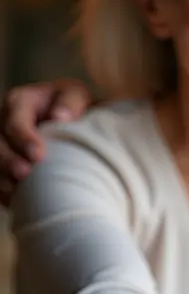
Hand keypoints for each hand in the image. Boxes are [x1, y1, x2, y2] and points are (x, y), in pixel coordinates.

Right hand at [0, 79, 90, 205]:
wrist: (72, 115)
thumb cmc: (73, 104)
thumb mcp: (75, 94)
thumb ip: (70, 102)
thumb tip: (59, 117)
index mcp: (21, 102)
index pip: (16, 121)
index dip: (24, 138)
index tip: (38, 155)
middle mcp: (5, 120)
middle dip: (8, 160)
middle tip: (24, 174)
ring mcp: (2, 141)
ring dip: (2, 177)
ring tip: (15, 191)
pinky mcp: (4, 158)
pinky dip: (3, 186)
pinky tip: (14, 198)